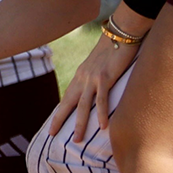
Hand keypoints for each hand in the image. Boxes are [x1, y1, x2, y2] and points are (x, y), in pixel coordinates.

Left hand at [46, 27, 139, 141]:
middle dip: (60, 119)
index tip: (53, 126)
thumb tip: (96, 89)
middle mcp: (83, 77)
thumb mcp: (99, 64)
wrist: (121, 32)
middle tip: (52, 135)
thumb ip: (95, 76)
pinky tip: (102, 126)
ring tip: (76, 139)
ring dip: (80, 123)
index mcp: (81, 75)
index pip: (67, 97)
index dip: (60, 112)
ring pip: (83, 105)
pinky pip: (102, 99)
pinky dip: (101, 113)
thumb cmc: (114, 48)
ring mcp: (93, 78)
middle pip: (68, 102)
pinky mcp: (105, 77)